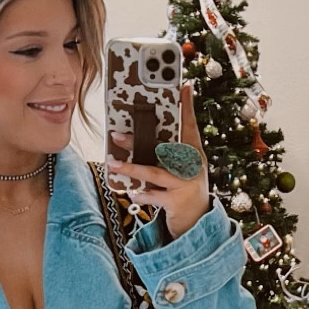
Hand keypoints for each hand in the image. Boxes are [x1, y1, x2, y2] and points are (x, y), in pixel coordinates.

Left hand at [109, 82, 211, 240]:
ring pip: (154, 172)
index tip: (184, 86)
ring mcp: (186, 184)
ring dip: (131, 168)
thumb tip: (141, 137)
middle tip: (116, 134)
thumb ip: (167, 153)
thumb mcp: (181, 169)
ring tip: (112, 165)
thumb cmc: (183, 190)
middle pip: (162, 148)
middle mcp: (192, 167)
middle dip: (137, 142)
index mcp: (194, 154)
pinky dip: (140, 192)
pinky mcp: (177, 201)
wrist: (197, 222)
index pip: (190, 126)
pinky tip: (132, 191)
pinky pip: (153, 194)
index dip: (188, 106)